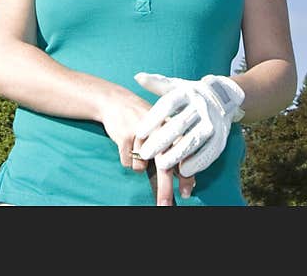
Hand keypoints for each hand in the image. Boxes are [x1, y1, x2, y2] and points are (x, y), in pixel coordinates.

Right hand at [98, 87, 194, 204]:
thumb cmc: (143, 120)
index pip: (183, 155)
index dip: (187, 176)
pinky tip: (125, 144)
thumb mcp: (162, 129)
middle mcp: (160, 130)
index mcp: (172, 129)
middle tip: (165, 205)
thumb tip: (190, 180)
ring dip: (137, 164)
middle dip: (165, 189)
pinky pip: (127, 162)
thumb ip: (175, 150)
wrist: (116, 101)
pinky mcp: (125, 136)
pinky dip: (126, 159)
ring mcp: (142, 134)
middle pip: (164, 166)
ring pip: (141, 167)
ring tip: (135, 146)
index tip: (186, 193)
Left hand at [134, 72, 245, 176]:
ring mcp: (213, 121)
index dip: (152, 119)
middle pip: (179, 124)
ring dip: (177, 153)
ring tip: (161, 164)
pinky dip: (198, 161)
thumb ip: (156, 83)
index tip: (139, 133)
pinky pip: (210, 151)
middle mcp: (201, 106)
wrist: (223, 95)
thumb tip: (137, 77)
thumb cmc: (191, 93)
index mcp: (187, 92)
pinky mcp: (222, 135)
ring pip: (194, 139)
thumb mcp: (176, 85)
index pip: (167, 105)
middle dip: (161, 140)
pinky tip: (184, 170)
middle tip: (144, 154)